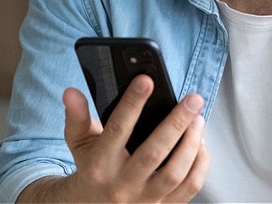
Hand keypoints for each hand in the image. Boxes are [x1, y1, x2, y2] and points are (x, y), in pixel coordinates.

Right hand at [61, 75, 208, 202]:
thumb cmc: (91, 168)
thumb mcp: (79, 143)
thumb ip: (76, 117)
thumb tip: (71, 92)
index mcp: (99, 165)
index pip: (117, 130)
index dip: (132, 103)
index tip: (146, 80)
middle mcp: (122, 185)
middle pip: (154, 152)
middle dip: (177, 122)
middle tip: (194, 99)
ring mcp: (144, 200)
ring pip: (175, 173)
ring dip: (191, 143)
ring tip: (198, 119)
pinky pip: (189, 188)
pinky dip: (200, 164)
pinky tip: (201, 144)